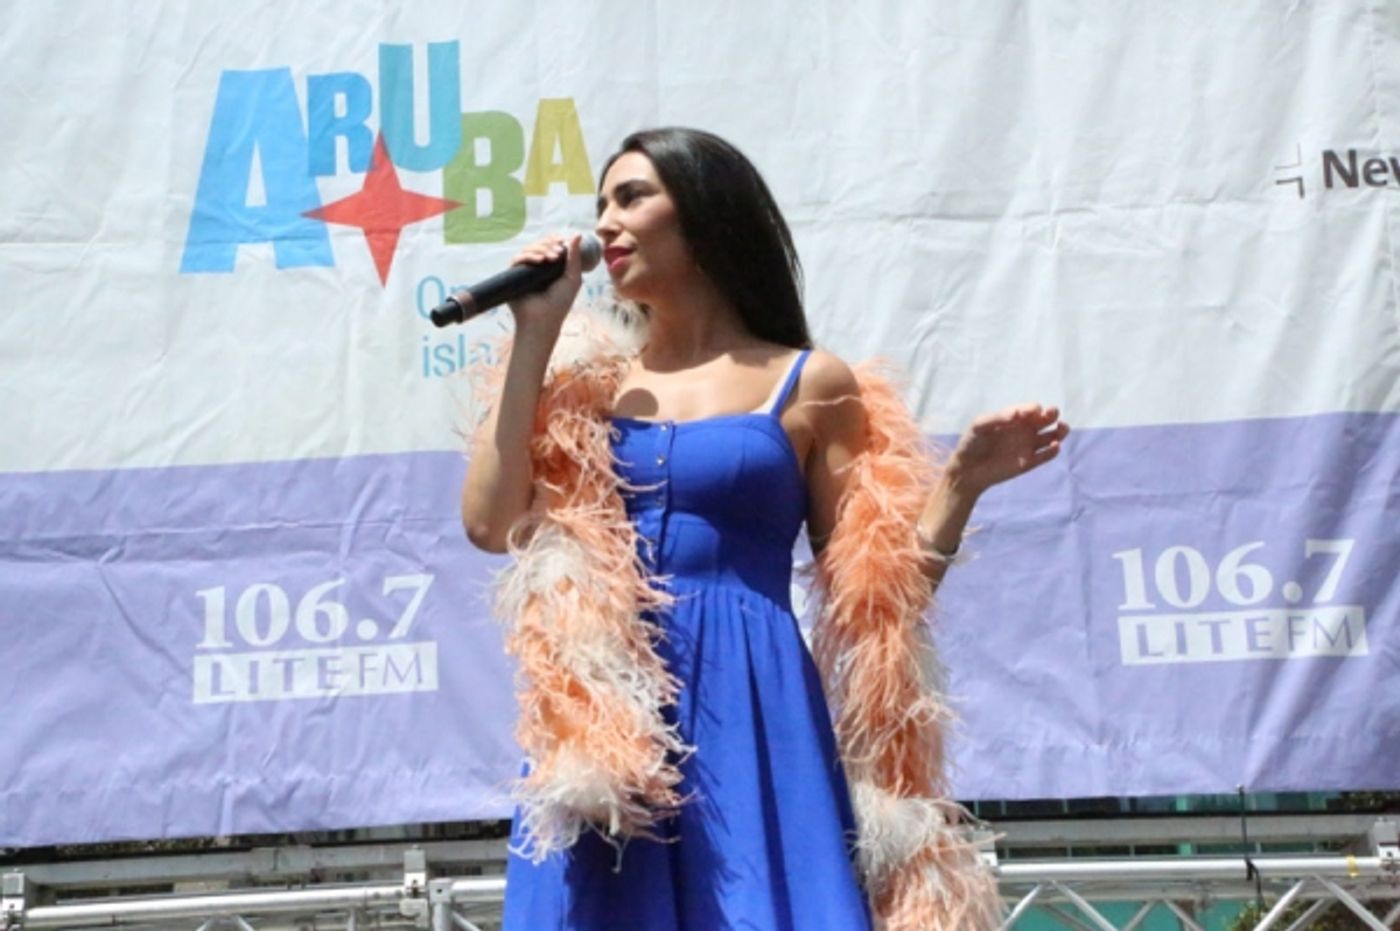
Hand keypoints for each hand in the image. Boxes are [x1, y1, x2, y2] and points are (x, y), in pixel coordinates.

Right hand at [506, 233, 584, 333]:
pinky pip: (517, 259)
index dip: (553, 240)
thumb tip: (577, 234)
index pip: (549, 246)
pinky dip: (529, 256)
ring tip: (551, 258)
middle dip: (549, 245)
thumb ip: (575, 257)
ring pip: (528, 249)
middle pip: (539, 245)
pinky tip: (540, 261)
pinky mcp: (513, 275)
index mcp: (550, 266)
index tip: (561, 240)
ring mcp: (524, 270)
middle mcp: (536, 267)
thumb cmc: (560, 303)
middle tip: (558, 253)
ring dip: (541, 249)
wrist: (544, 320)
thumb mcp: (573, 278)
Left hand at [946, 404, 1068, 496]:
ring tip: (1061, 427)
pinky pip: (1047, 455)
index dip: (1033, 408)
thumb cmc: (971, 443)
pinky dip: (1054, 450)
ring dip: (1061, 430)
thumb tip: (1018, 414)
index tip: (1028, 413)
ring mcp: (1028, 446)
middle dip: (1052, 413)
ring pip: (1053, 435)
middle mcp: (1024, 430)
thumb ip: (998, 417)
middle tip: (1051, 414)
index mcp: (1014, 418)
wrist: (967, 470)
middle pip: (1046, 418)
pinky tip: (1054, 446)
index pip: (1031, 409)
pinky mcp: (1029, 462)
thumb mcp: (979, 425)